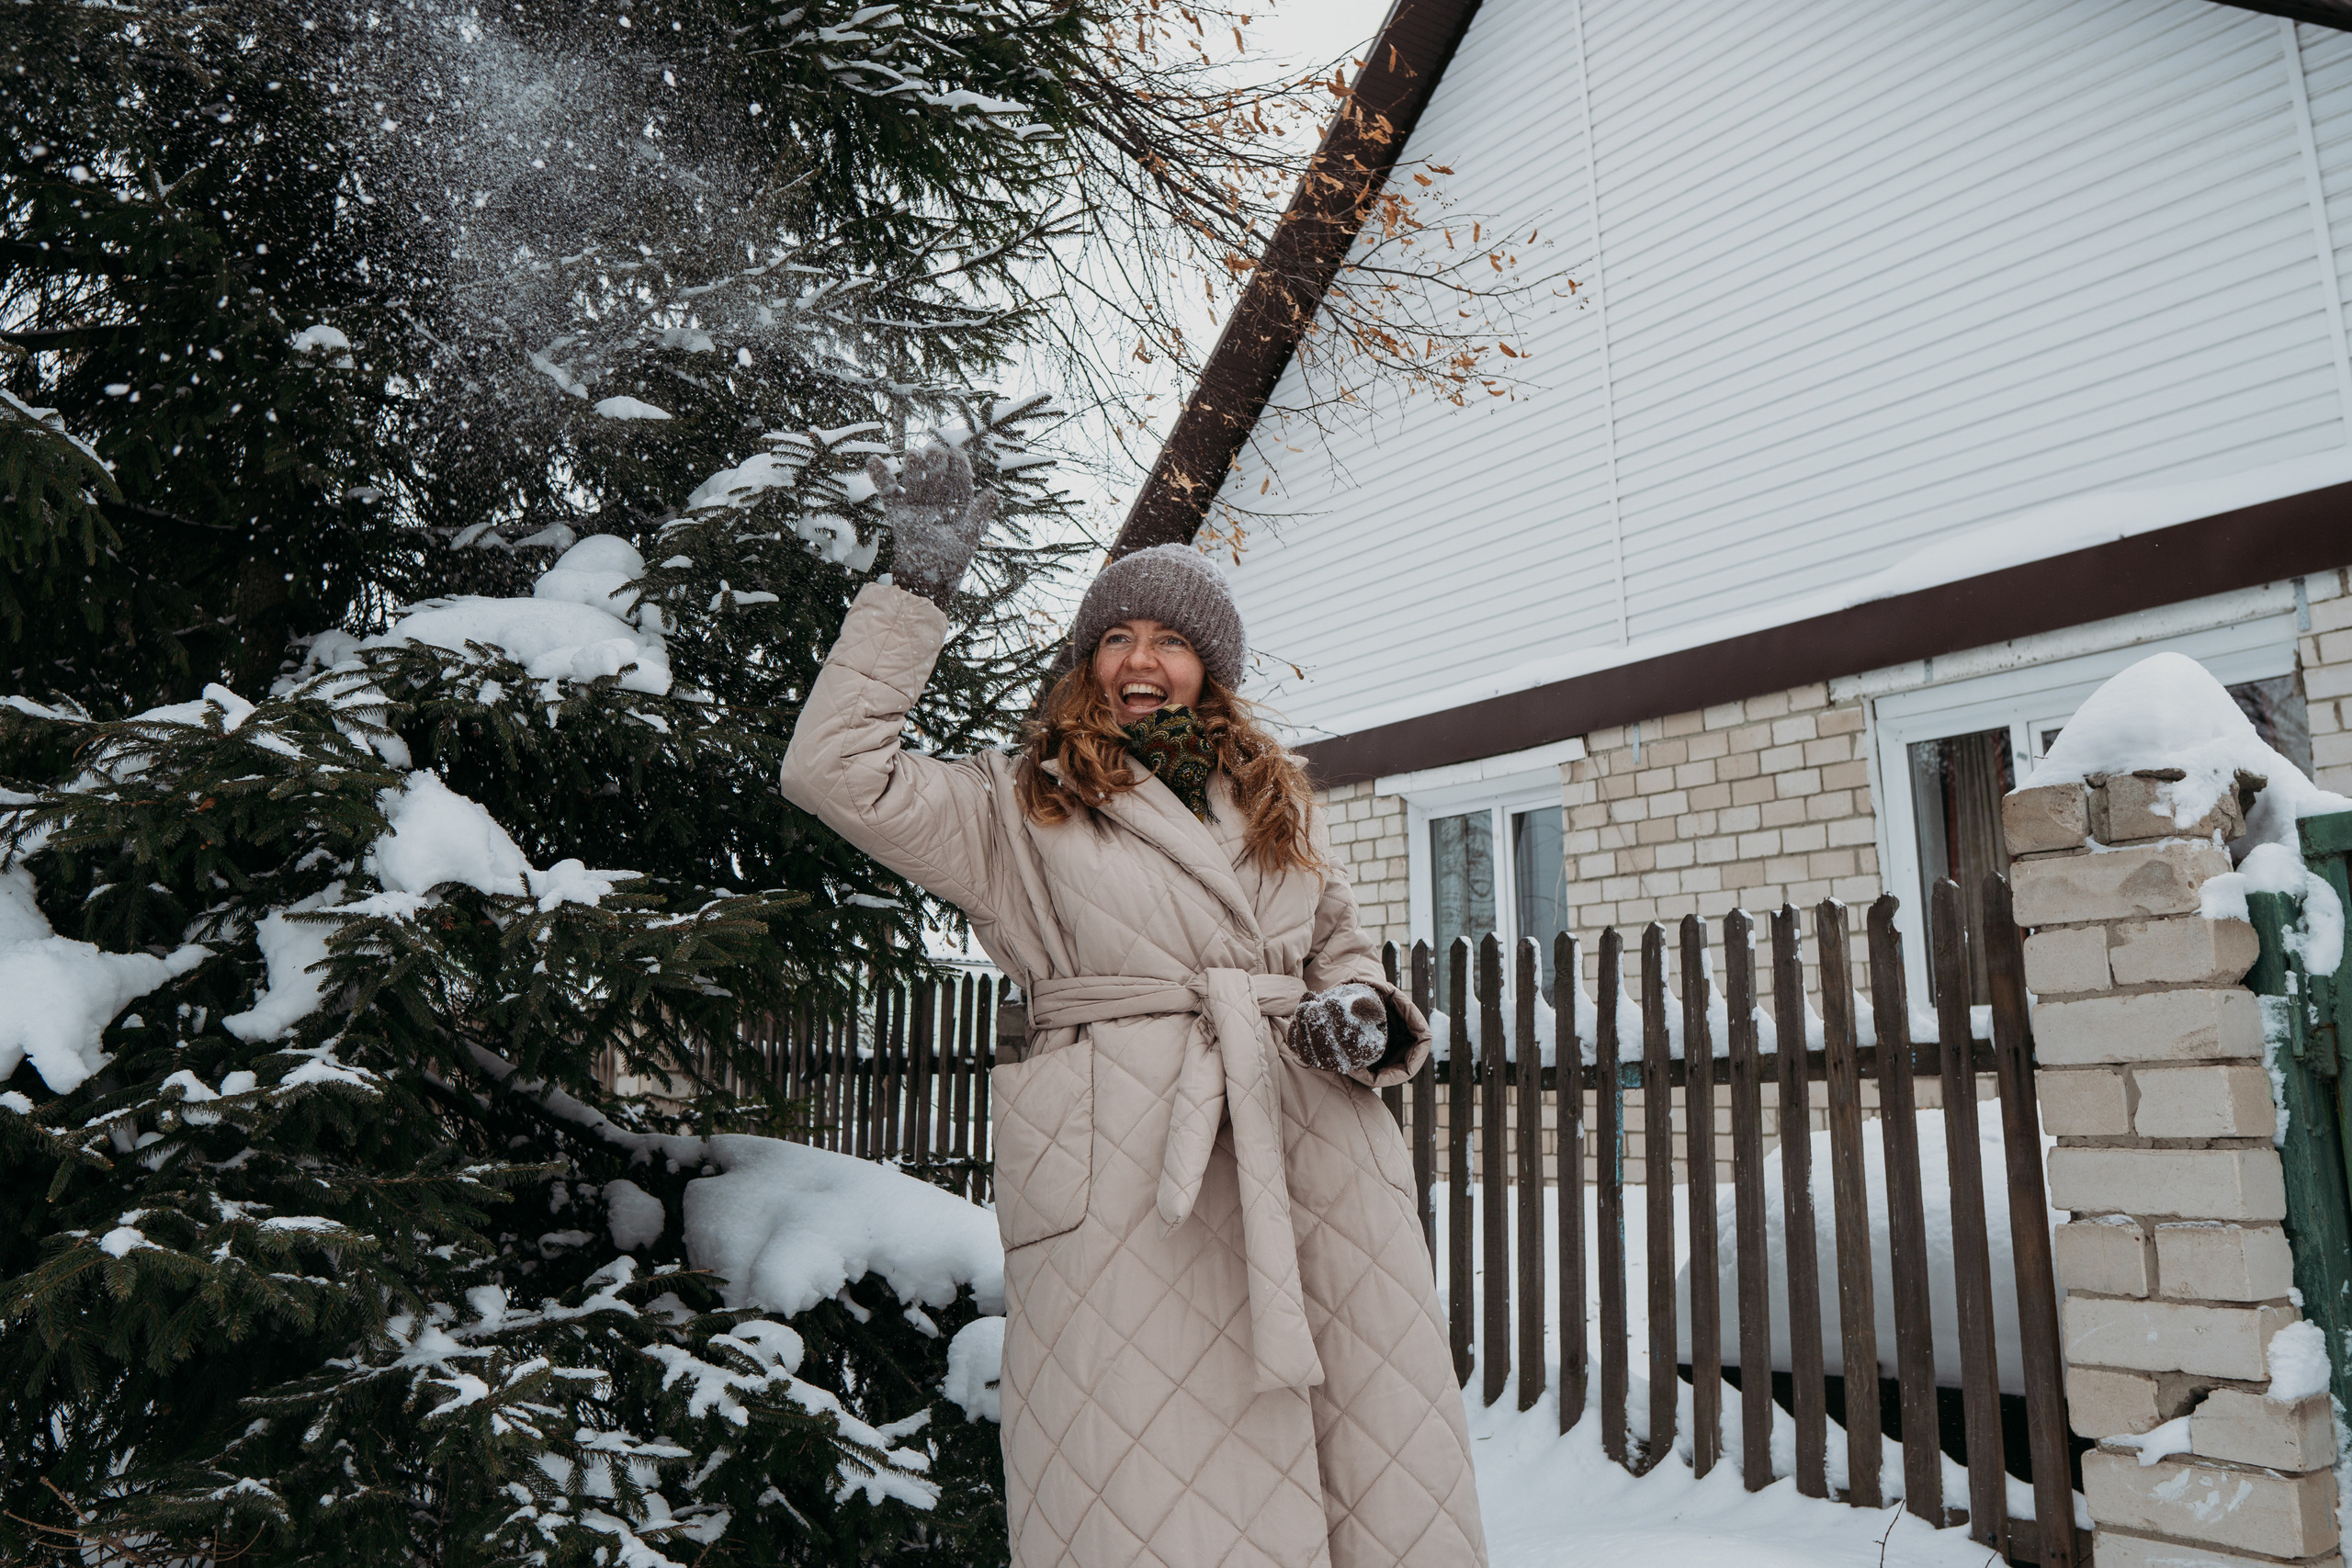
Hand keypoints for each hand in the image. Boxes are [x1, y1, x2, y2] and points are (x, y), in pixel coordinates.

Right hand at [869, 444, 996, 607]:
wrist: (922, 582)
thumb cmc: (949, 564)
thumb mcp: (967, 538)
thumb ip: (978, 515)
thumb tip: (994, 493)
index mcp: (959, 507)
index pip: (960, 480)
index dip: (959, 465)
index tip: (956, 453)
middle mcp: (939, 503)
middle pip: (937, 475)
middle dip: (935, 462)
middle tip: (933, 453)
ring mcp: (918, 506)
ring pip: (916, 479)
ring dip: (914, 466)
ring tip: (913, 456)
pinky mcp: (899, 513)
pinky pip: (889, 493)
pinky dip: (880, 478)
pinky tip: (874, 461)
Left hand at [1287, 982, 1388, 1073]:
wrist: (1347, 1014)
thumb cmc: (1360, 1010)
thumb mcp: (1370, 1005)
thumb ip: (1368, 1007)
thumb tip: (1356, 1006)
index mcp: (1367, 1052)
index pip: (1352, 1045)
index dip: (1340, 1023)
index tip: (1332, 1001)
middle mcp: (1346, 1063)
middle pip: (1328, 1055)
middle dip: (1318, 1029)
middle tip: (1315, 1006)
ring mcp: (1324, 1062)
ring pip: (1308, 1054)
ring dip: (1303, 1027)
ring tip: (1307, 1005)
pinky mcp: (1307, 1054)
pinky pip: (1295, 1047)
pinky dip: (1295, 1028)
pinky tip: (1303, 1009)